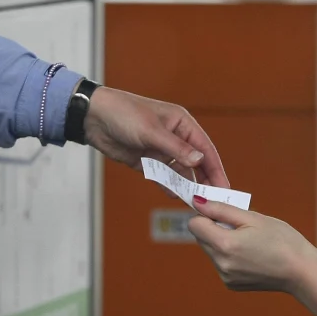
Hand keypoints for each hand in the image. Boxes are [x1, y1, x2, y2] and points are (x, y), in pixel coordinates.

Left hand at [84, 87, 228, 187]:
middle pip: (196, 163)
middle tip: (213, 201)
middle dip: (204, 181)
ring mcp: (160, 151)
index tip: (224, 188)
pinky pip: (162, 177)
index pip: (205, 149)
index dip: (216, 169)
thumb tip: (199, 160)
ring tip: (195, 203)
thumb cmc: (123, 113)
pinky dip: (168, 187)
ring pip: (180, 173)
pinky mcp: (146, 162)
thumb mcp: (151, 130)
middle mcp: (174, 138)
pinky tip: (174, 196)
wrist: (93, 117)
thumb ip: (176, 148)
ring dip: (186, 186)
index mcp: (181, 124)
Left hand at [187, 198, 316, 292]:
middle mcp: (221, 264)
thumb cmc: (283, 241)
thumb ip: (221, 209)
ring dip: (222, 241)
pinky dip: (229, 256)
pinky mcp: (231, 284)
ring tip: (249, 241)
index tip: (224, 213)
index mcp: (225, 245)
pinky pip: (220, 263)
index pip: (194, 224)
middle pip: (201, 238)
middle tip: (241, 226)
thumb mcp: (253, 217)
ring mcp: (225, 277)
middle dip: (215, 227)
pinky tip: (251, 254)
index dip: (206, 214)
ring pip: (210, 250)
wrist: (303, 272)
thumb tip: (197, 201)